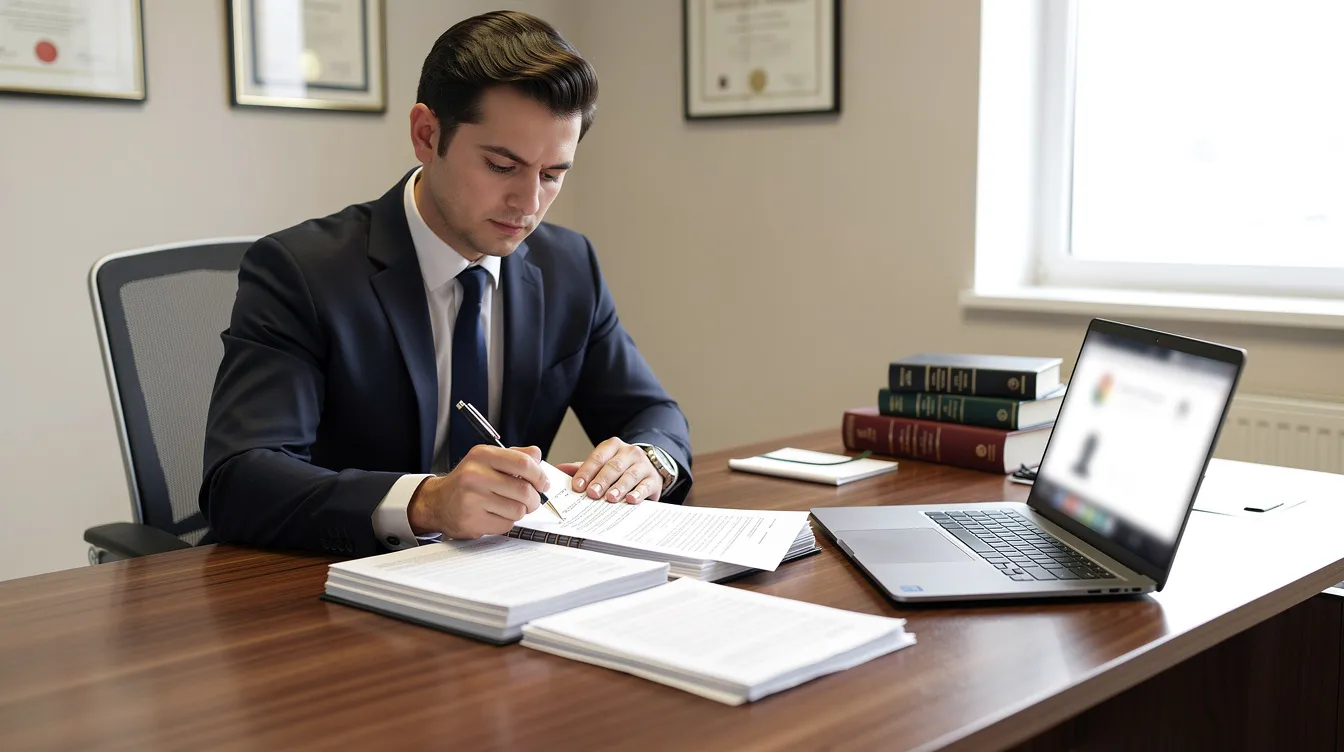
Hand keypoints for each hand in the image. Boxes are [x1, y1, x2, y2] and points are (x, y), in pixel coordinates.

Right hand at [407, 445, 547, 538]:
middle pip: (524, 490)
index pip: (523, 463)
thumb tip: (537, 455)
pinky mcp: (472, 521)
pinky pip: (506, 524)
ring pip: (518, 510)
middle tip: (531, 500)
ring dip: (519, 511)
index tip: (543, 483)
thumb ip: (515, 456)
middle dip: (534, 498)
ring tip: (508, 506)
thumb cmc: (466, 481)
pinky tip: (495, 514)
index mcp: (482, 455)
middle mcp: (475, 475)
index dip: (540, 476)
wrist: (438, 502)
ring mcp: (472, 499)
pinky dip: (507, 521)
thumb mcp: (488, 460)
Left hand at [555, 438, 661, 503]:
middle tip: (592, 493)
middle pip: (614, 466)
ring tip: (610, 498)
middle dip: (602, 480)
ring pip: (630, 475)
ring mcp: (643, 465)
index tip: (578, 485)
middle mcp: (629, 452)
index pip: (598, 457)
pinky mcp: (653, 479)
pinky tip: (631, 500)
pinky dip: (638, 493)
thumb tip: (558, 469)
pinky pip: (645, 486)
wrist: (647, 468)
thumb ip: (582, 468)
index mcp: (613, 446)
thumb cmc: (619, 468)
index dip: (587, 471)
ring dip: (619, 487)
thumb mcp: (601, 464)